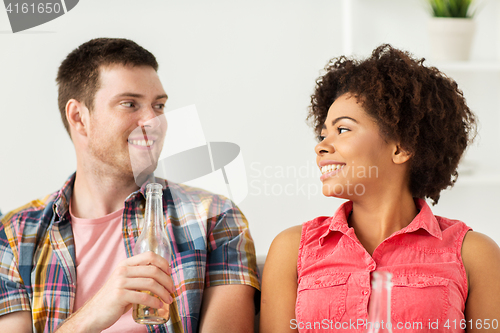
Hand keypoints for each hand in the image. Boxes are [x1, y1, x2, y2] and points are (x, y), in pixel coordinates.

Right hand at [57, 251, 173, 332]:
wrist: (93, 314)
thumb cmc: (113, 299)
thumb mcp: (125, 282)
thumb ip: (139, 277)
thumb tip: (162, 278)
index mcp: (125, 264)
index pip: (149, 255)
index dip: (163, 263)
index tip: (170, 273)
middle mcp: (123, 270)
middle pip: (153, 270)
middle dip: (167, 281)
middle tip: (172, 290)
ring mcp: (120, 282)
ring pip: (151, 283)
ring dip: (164, 292)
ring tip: (168, 299)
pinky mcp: (120, 295)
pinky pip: (143, 296)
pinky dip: (154, 302)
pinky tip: (158, 305)